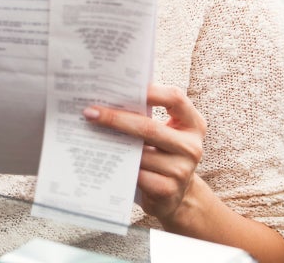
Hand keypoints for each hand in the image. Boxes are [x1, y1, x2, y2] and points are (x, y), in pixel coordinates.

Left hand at [83, 83, 206, 224]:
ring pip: (140, 153)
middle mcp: (191, 146)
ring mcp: (182, 170)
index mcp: (193, 124)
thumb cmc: (163, 154)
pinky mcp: (168, 190)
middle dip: (116, 119)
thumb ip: (148, 116)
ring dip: (113, 144)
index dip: (151, 91)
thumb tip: (110, 99)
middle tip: (91, 113)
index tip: (123, 87)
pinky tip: (105, 159)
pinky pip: (137, 175)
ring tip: (91, 134)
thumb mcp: (165, 133)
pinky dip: (120, 166)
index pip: (175, 99)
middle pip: (149, 128)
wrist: (177, 196)